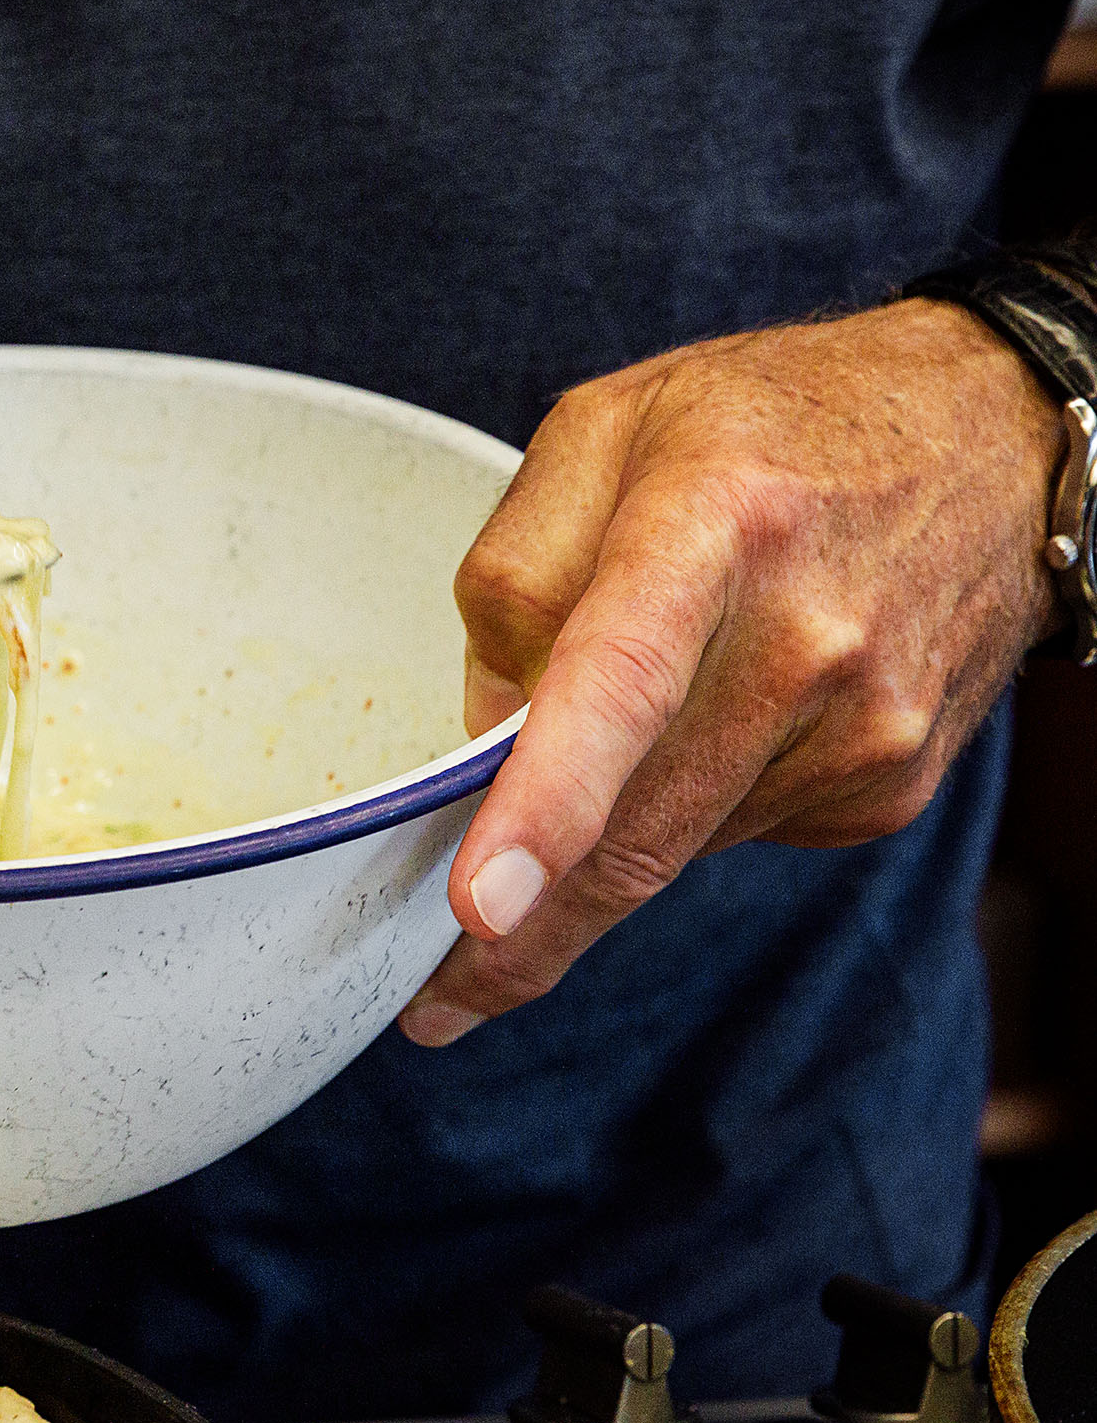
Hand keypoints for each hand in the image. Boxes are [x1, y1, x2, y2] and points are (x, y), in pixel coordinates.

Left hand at [398, 298, 1064, 1046]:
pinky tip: (703, 728)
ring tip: (571, 788)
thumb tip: (483, 738)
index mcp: (713, 524)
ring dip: (598, 851)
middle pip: (638, 827)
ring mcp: (866, 726)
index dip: (546, 805)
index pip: (619, 683)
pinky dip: (680, 809)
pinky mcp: (890, 785)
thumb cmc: (772, 422)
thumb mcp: (605, 431)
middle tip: (432, 1000)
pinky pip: (732, 833)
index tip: (481, 908)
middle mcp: (808, 639)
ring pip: (673, 847)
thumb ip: (513, 576)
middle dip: (524, 933)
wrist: (990, 433)